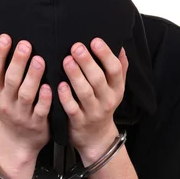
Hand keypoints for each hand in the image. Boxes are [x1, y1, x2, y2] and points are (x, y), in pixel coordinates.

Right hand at [0, 34, 51, 158]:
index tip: (6, 36)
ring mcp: (21, 114)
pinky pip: (41, 110)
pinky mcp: (36, 123)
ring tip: (39, 60)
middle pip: (10, 80)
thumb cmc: (8, 110)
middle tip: (26, 44)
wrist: (17, 142)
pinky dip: (45, 98)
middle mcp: (6, 103)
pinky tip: (49, 86)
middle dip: (17, 61)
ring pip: (26, 94)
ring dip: (33, 77)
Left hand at [58, 38, 128, 156]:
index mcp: (116, 89)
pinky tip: (59, 85)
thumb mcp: (115, 89)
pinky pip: (72, 108)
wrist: (97, 138)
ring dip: (75, 76)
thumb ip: (119, 69)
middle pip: (99, 79)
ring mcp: (92, 112)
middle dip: (87, 62)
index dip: (106, 55)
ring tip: (67, 60)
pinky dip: (66, 96)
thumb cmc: (103, 106)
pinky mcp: (79, 121)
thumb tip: (120, 46)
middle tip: (76, 47)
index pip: (115, 70)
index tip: (95, 41)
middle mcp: (107, 100)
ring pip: (85, 92)